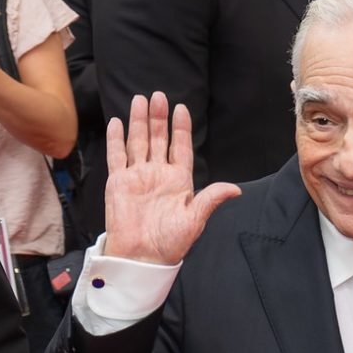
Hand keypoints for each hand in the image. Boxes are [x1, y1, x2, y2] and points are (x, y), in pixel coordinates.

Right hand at [102, 92, 240, 263]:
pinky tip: (117, 122)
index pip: (180, 147)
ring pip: (137, 142)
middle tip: (158, 96)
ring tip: (140, 99)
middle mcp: (157, 174)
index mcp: (178, 181)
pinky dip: (116, 139)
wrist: (142, 257)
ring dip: (138, 121)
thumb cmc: (170, 242)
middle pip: (158, 139)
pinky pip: (117, 156)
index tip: (181, 109)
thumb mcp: (195, 220)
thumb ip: (210, 199)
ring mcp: (137, 176)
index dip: (181, 128)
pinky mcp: (118, 182)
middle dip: (158, 118)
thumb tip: (236, 189)